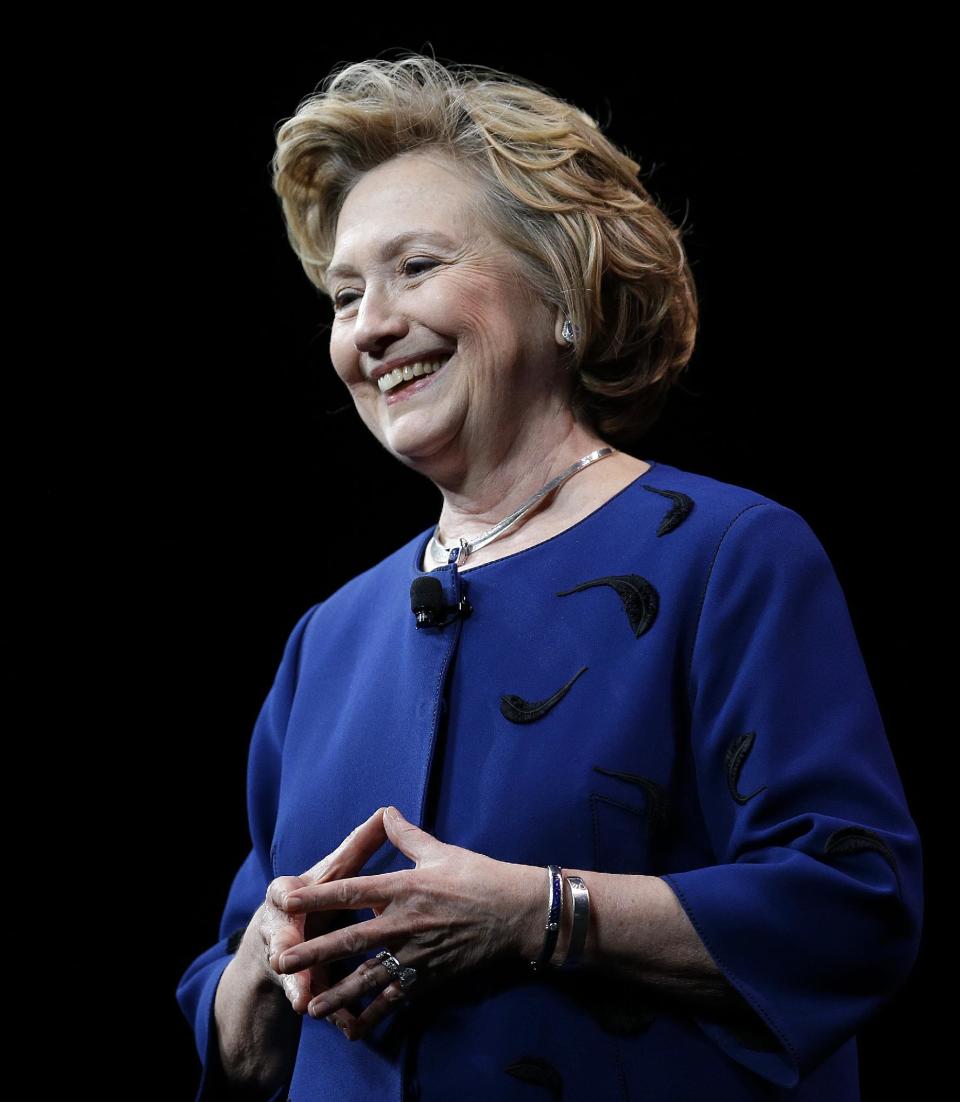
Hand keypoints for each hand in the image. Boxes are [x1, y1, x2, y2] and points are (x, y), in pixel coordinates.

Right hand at [241, 807, 390, 1036]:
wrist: (283, 939)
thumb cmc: (316, 894)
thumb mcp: (333, 870)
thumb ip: (358, 846)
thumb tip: (386, 811)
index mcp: (290, 895)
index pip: (285, 892)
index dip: (288, 896)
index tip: (287, 899)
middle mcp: (285, 929)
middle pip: (284, 940)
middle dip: (288, 951)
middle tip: (286, 960)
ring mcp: (291, 962)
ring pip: (295, 976)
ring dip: (300, 988)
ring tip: (306, 1005)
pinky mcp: (305, 987)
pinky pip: (318, 1003)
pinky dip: (332, 1014)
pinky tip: (346, 1027)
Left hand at [268, 806, 535, 1041]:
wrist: (517, 912)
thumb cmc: (480, 877)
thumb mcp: (441, 851)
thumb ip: (407, 835)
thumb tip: (386, 812)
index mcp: (404, 887)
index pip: (351, 891)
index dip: (317, 896)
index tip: (287, 900)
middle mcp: (404, 922)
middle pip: (349, 939)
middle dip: (313, 952)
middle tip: (281, 960)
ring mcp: (417, 952)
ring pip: (368, 976)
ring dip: (336, 992)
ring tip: (309, 1006)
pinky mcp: (431, 975)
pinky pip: (397, 998)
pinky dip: (374, 1014)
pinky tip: (353, 1028)